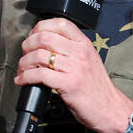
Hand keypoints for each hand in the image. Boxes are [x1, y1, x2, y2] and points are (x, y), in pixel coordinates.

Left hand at [14, 18, 132, 132]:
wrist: (110, 108)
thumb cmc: (97, 88)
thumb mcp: (89, 60)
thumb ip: (72, 50)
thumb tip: (46, 46)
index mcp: (84, 44)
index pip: (60, 23)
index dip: (40, 27)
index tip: (33, 36)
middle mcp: (79, 53)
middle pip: (44, 37)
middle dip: (27, 45)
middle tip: (25, 54)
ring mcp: (74, 68)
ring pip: (39, 55)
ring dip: (24, 63)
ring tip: (23, 70)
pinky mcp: (68, 84)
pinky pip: (39, 74)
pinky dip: (25, 77)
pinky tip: (22, 81)